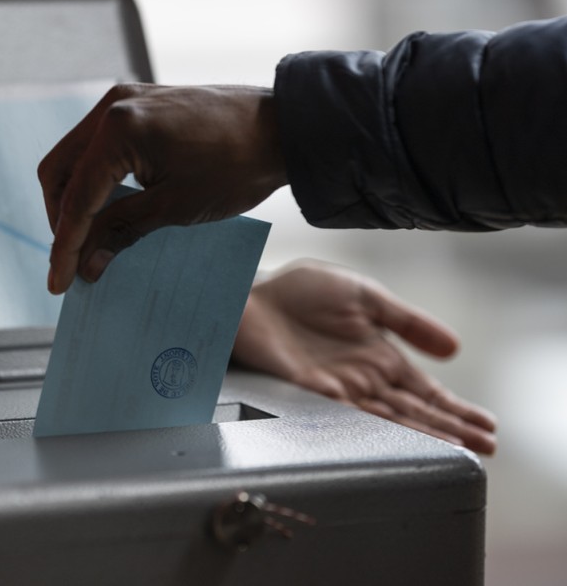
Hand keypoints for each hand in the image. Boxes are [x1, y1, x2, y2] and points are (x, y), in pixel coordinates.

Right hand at [38, 83, 285, 293]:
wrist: (283, 129)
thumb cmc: (236, 167)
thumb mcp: (173, 208)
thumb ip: (120, 231)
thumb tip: (86, 264)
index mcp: (118, 130)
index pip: (76, 199)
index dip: (65, 246)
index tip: (59, 282)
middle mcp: (112, 107)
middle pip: (59, 171)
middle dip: (61, 219)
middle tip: (73, 260)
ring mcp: (124, 101)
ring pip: (74, 157)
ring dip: (75, 199)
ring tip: (88, 239)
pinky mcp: (138, 105)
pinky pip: (98, 146)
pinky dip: (95, 178)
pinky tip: (107, 207)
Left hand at [231, 260, 496, 454]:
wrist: (253, 293)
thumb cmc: (302, 291)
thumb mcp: (366, 296)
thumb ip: (407, 321)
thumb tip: (454, 347)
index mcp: (379, 356)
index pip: (424, 391)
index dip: (455, 408)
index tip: (487, 425)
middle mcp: (363, 379)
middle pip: (415, 411)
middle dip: (452, 428)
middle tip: (487, 447)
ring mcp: (339, 389)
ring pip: (391, 420)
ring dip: (426, 434)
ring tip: (460, 449)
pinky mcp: (311, 394)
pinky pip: (351, 416)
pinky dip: (379, 429)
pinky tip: (402, 440)